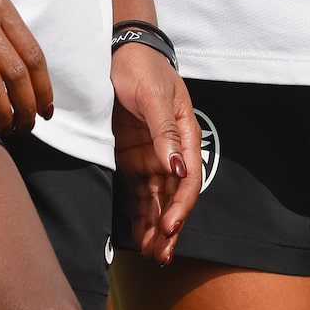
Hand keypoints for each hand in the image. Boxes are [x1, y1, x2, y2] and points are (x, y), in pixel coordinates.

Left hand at [111, 42, 198, 262]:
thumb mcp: (153, 97)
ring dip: (155, 226)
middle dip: (169, 226)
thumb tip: (177, 166)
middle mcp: (172, 150)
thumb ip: (164, 132)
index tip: (169, 227)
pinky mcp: (133, 158)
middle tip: (161, 254)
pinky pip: (139, 191)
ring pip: (157, 199)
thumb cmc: (143, 70)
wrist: (121, 54)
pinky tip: (138, 234)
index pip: (188, 179)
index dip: (180, 206)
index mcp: (186, 134)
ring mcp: (152, 156)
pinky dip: (139, 213)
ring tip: (150, 253)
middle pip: (174, 195)